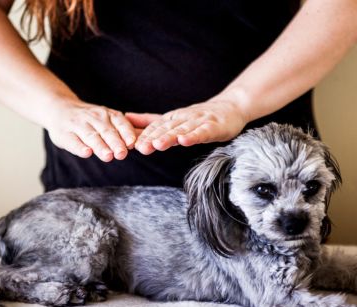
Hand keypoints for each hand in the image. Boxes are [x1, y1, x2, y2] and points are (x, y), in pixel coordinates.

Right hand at [45, 98, 137, 161]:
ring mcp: (78, 125)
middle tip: (122, 154)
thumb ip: (122, 129)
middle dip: (115, 143)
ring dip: (100, 146)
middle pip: (106, 131)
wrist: (58, 108)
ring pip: (91, 136)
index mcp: (107, 114)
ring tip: (108, 156)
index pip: (119, 123)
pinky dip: (80, 147)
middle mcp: (93, 118)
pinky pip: (73, 141)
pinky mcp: (64, 134)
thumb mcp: (106, 119)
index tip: (132, 144)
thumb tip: (143, 141)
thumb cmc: (89, 120)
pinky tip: (86, 153)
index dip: (126, 133)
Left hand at [131, 99, 248, 154]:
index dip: (145, 135)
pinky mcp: (213, 127)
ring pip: (182, 130)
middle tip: (141, 148)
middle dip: (153, 138)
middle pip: (167, 128)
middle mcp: (184, 118)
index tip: (132, 145)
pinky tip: (185, 141)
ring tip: (158, 145)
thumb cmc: (200, 117)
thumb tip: (125, 118)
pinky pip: (202, 132)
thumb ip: (150, 121)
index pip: (157, 126)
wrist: (230, 108)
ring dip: (169, 137)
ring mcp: (199, 121)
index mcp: (174, 117)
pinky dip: (193, 136)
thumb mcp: (173, 119)